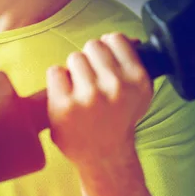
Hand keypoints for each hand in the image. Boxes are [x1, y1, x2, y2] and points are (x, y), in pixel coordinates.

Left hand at [46, 33, 153, 170]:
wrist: (104, 156)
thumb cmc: (118, 120)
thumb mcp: (139, 93)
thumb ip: (134, 64)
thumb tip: (129, 40)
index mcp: (137, 80)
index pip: (115, 39)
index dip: (108, 49)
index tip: (105, 65)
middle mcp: (115, 86)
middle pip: (93, 45)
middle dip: (90, 60)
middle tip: (92, 82)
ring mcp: (89, 96)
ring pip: (74, 57)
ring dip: (74, 71)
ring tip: (81, 91)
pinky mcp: (65, 105)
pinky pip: (55, 71)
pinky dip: (57, 81)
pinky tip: (67, 97)